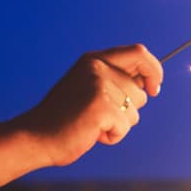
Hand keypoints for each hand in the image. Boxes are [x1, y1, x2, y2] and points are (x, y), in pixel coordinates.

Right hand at [16, 45, 163, 167]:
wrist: (36, 136)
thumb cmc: (65, 119)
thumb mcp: (89, 89)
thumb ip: (115, 81)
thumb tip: (149, 83)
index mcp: (94, 60)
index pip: (139, 53)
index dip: (154, 71)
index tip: (154, 88)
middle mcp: (97, 68)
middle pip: (140, 92)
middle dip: (128, 111)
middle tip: (100, 116)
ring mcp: (99, 86)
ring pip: (134, 112)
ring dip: (118, 125)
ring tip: (92, 124)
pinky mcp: (101, 107)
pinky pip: (124, 128)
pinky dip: (112, 136)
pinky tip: (91, 133)